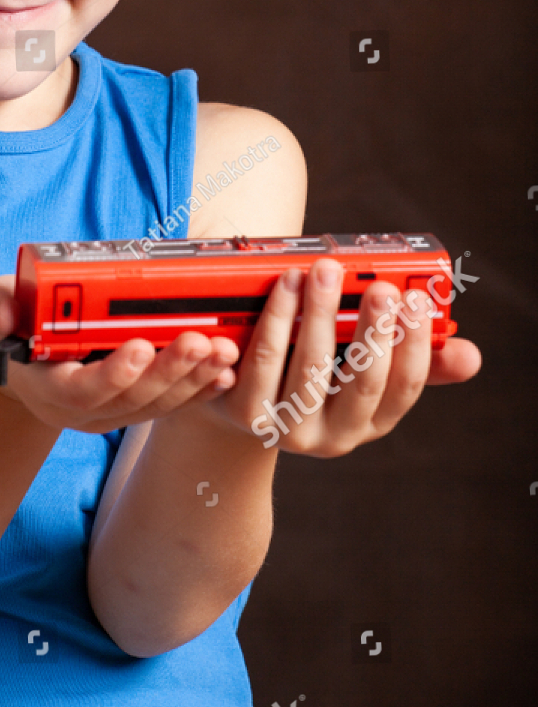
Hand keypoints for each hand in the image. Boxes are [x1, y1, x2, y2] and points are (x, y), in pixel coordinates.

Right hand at [0, 276, 239, 434]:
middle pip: (132, 399)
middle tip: (199, 340)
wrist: (21, 353)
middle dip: (169, 371)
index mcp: (47, 386)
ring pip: (158, 403)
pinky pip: (171, 402)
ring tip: (223, 350)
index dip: (114, 373)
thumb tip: (0, 315)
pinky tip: (226, 371)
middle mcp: (83, 409)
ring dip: (194, 378)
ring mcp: (112, 410)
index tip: (141, 346)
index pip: (82, 391)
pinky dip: (200, 387)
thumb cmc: (8, 324)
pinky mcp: (134, 404)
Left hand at [193, 262, 481, 456]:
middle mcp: (334, 436)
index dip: (414, 346)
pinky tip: (285, 285)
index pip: (403, 389)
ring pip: (309, 368)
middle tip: (380, 287)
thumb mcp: (359, 368)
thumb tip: (470, 356)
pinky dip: (276, 318)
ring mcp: (288, 429)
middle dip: (374, 331)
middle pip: (361, 382)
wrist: (237, 401)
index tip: (417, 300)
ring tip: (324, 270)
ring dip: (320, 314)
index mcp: (370, 422)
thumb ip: (412, 358)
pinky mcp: (246, 413)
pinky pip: (263, 361)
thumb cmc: (310, 370)